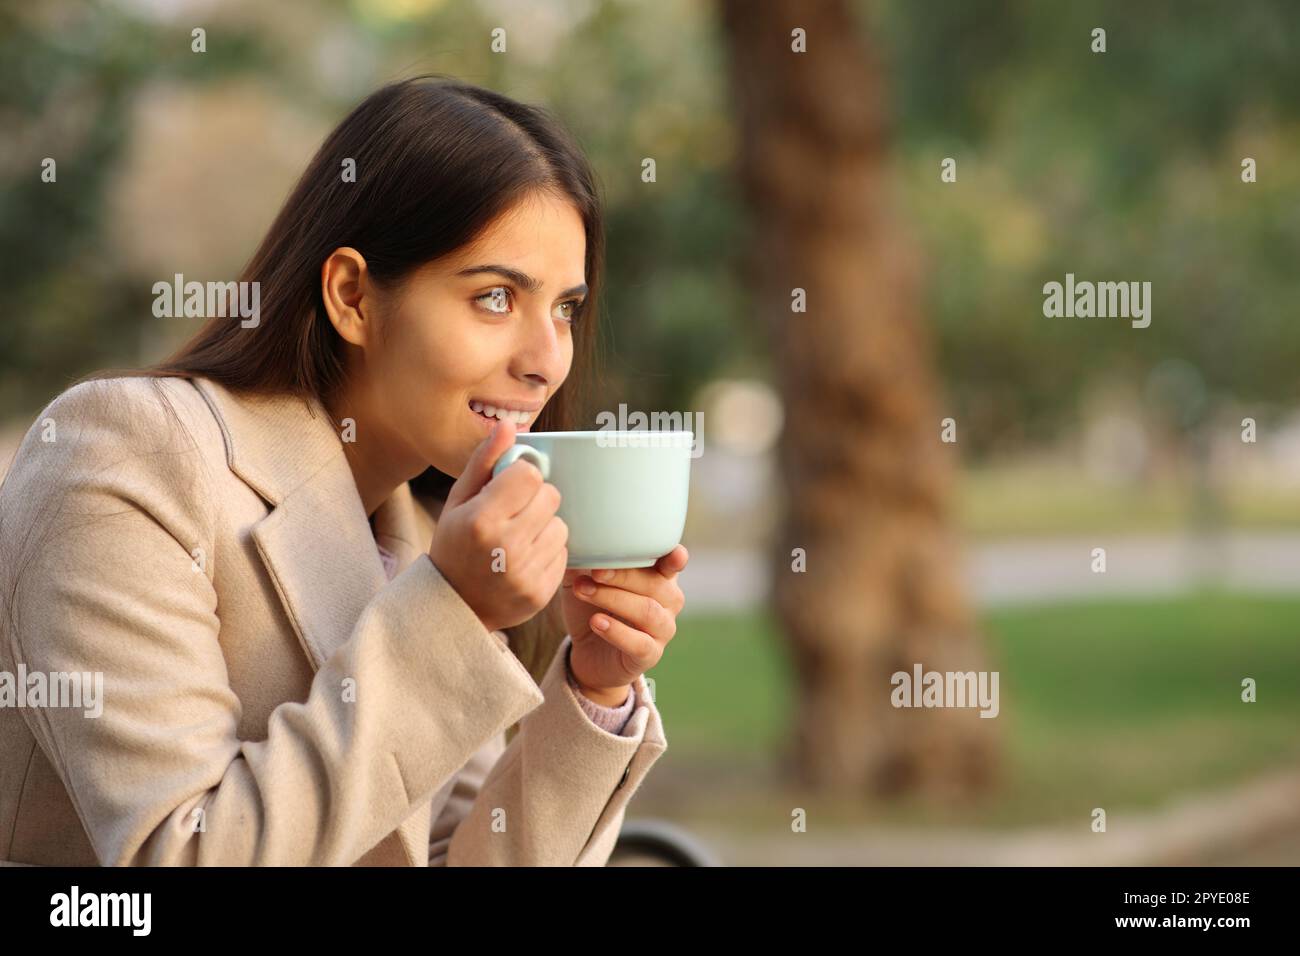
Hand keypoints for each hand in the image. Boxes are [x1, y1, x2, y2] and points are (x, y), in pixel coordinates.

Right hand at [428, 417, 567, 633]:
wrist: (454, 606)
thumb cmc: (454, 545)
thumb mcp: (458, 500)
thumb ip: (484, 461)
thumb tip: (509, 425)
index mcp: (481, 519)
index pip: (530, 475)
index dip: (521, 477)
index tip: (507, 489)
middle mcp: (506, 547)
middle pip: (551, 496)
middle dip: (535, 500)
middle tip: (514, 514)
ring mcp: (525, 573)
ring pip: (561, 525)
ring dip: (544, 526)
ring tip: (518, 538)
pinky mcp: (541, 593)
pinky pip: (563, 554)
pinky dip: (547, 552)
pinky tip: (524, 559)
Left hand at [560, 545, 688, 704]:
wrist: (589, 652)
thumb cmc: (592, 607)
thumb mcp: (584, 579)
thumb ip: (585, 560)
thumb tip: (573, 540)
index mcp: (659, 575)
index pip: (673, 562)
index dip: (675, 557)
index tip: (670, 552)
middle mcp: (669, 600)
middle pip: (656, 584)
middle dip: (624, 575)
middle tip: (595, 571)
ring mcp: (663, 629)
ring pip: (648, 611)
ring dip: (614, 599)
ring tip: (585, 592)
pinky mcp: (650, 654)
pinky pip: (639, 643)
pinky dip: (617, 631)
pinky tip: (597, 622)